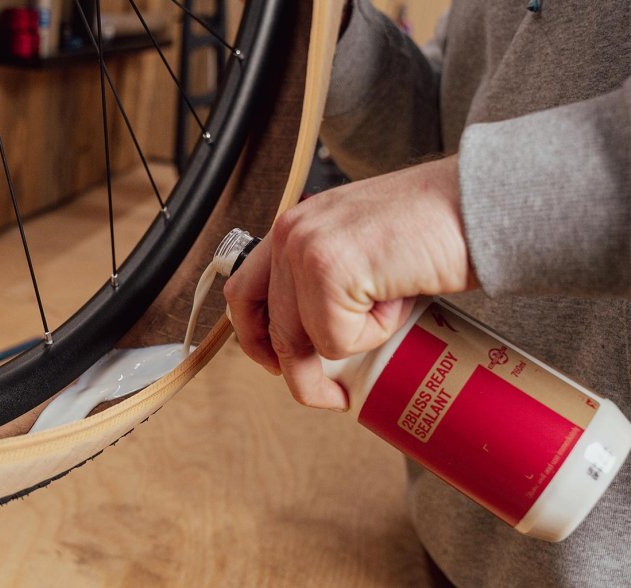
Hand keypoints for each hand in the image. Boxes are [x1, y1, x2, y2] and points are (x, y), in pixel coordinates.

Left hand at [223, 155, 477, 409]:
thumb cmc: (437, 228)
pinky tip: (400, 298)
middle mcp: (291, 232)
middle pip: (267, 327)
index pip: (245, 292)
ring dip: (350, 347)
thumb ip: (330, 277)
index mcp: (295, 226)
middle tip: (332, 390)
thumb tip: (313, 341)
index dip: (256, 338)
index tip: (280, 363)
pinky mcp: (329, 270)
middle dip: (297, 371)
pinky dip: (374, 335)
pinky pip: (336, 339)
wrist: (481, 203)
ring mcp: (305, 249)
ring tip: (392, 312)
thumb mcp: (364, 248)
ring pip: (301, 341)